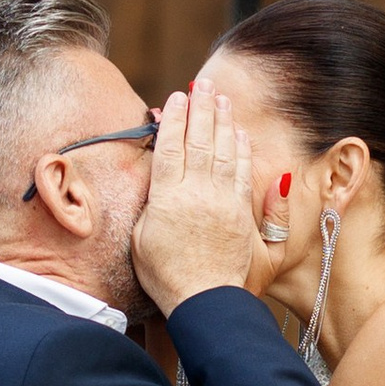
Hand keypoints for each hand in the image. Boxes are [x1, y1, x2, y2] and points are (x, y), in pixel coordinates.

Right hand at [133, 79, 259, 316]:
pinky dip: (241, 149)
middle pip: (199, 140)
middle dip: (201, 108)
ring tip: (221, 98)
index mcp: (167, 197)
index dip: (174, 119)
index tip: (176, 98)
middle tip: (202, 84)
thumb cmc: (165, 276)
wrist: (204, 301)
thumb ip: (152, 203)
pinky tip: (239, 133)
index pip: (171, 148)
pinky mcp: (240, 212)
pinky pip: (242, 173)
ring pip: (223, 150)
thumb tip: (164, 176)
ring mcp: (221, 200)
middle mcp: (196, 193)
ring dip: (222, 121)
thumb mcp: (142, 239)